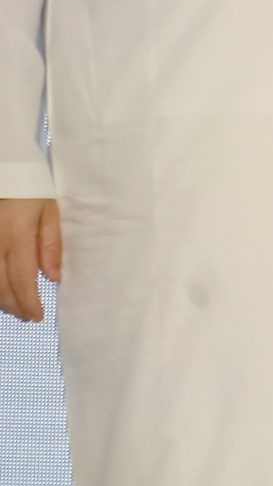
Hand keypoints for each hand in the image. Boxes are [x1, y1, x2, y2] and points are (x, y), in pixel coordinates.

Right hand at [0, 199, 61, 324]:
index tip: (38, 316)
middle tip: (29, 316)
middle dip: (14, 306)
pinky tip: (1, 290)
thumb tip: (54, 278)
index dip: (28, 303)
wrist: (3, 168)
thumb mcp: (49, 212)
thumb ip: (51, 245)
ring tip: (16, 307)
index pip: (22, 280)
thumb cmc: (29, 187)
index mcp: (16, 237)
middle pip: (0, 287)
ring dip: (0, 300)